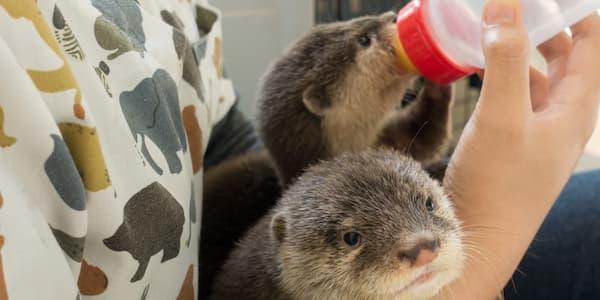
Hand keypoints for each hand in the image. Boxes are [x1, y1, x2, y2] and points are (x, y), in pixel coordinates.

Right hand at [439, 0, 599, 297]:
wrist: (480, 238)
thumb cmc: (498, 184)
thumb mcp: (502, 117)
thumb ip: (503, 60)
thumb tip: (505, 7)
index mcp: (575, 112)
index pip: (593, 49)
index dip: (580, 16)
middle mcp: (563, 122)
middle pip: (569, 63)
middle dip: (550, 30)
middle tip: (523, 8)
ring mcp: (538, 136)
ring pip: (540, 82)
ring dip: (524, 54)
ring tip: (500, 32)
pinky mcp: (513, 148)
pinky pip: (517, 101)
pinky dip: (504, 79)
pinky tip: (483, 74)